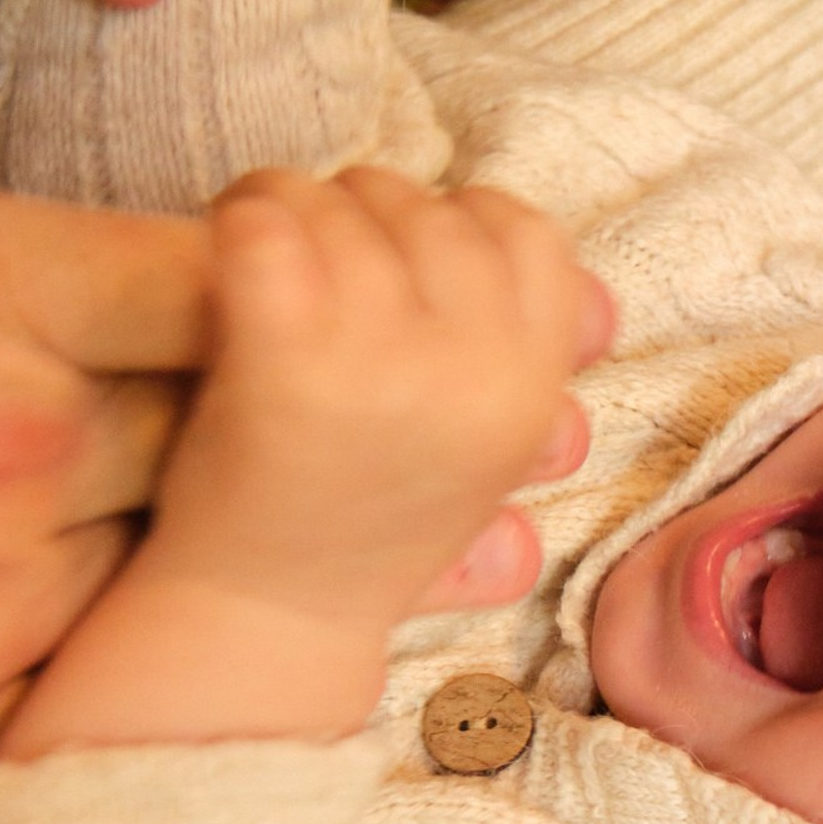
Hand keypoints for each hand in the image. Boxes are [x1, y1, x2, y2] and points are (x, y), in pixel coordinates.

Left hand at [0, 168, 605, 756]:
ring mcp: (384, 367)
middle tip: (321, 239)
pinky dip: (246, 209)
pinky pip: (270, 227)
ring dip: (302, 202)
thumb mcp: (490, 450)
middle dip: (372, 205)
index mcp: (529, 392)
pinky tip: (231, 230)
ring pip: (351, 209)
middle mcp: (475, 375)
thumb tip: (591, 297)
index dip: (464, 222)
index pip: (530, 237)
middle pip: (436, 215)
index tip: (406, 252)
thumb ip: (529, 365)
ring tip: (266, 234)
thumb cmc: (367, 525)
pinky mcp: (285, 365)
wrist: (266, 621)